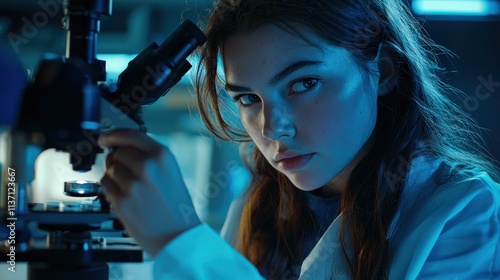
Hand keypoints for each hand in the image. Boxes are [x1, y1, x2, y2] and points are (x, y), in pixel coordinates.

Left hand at [98, 129, 200, 257]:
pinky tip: (126, 197)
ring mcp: (134, 184)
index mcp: (163, 156)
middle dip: (119, 162)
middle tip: (128, 175)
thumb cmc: (176, 207)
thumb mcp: (171, 172)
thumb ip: (149, 157)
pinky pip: (105, 185)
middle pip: (118, 153)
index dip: (114, 135)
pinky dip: (111, 190)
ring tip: (132, 190)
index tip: (105, 139)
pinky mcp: (122, 201)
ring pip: (110, 169)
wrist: (177, 235)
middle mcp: (148, 167)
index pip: (131, 135)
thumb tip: (120, 148)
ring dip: (115, 177)